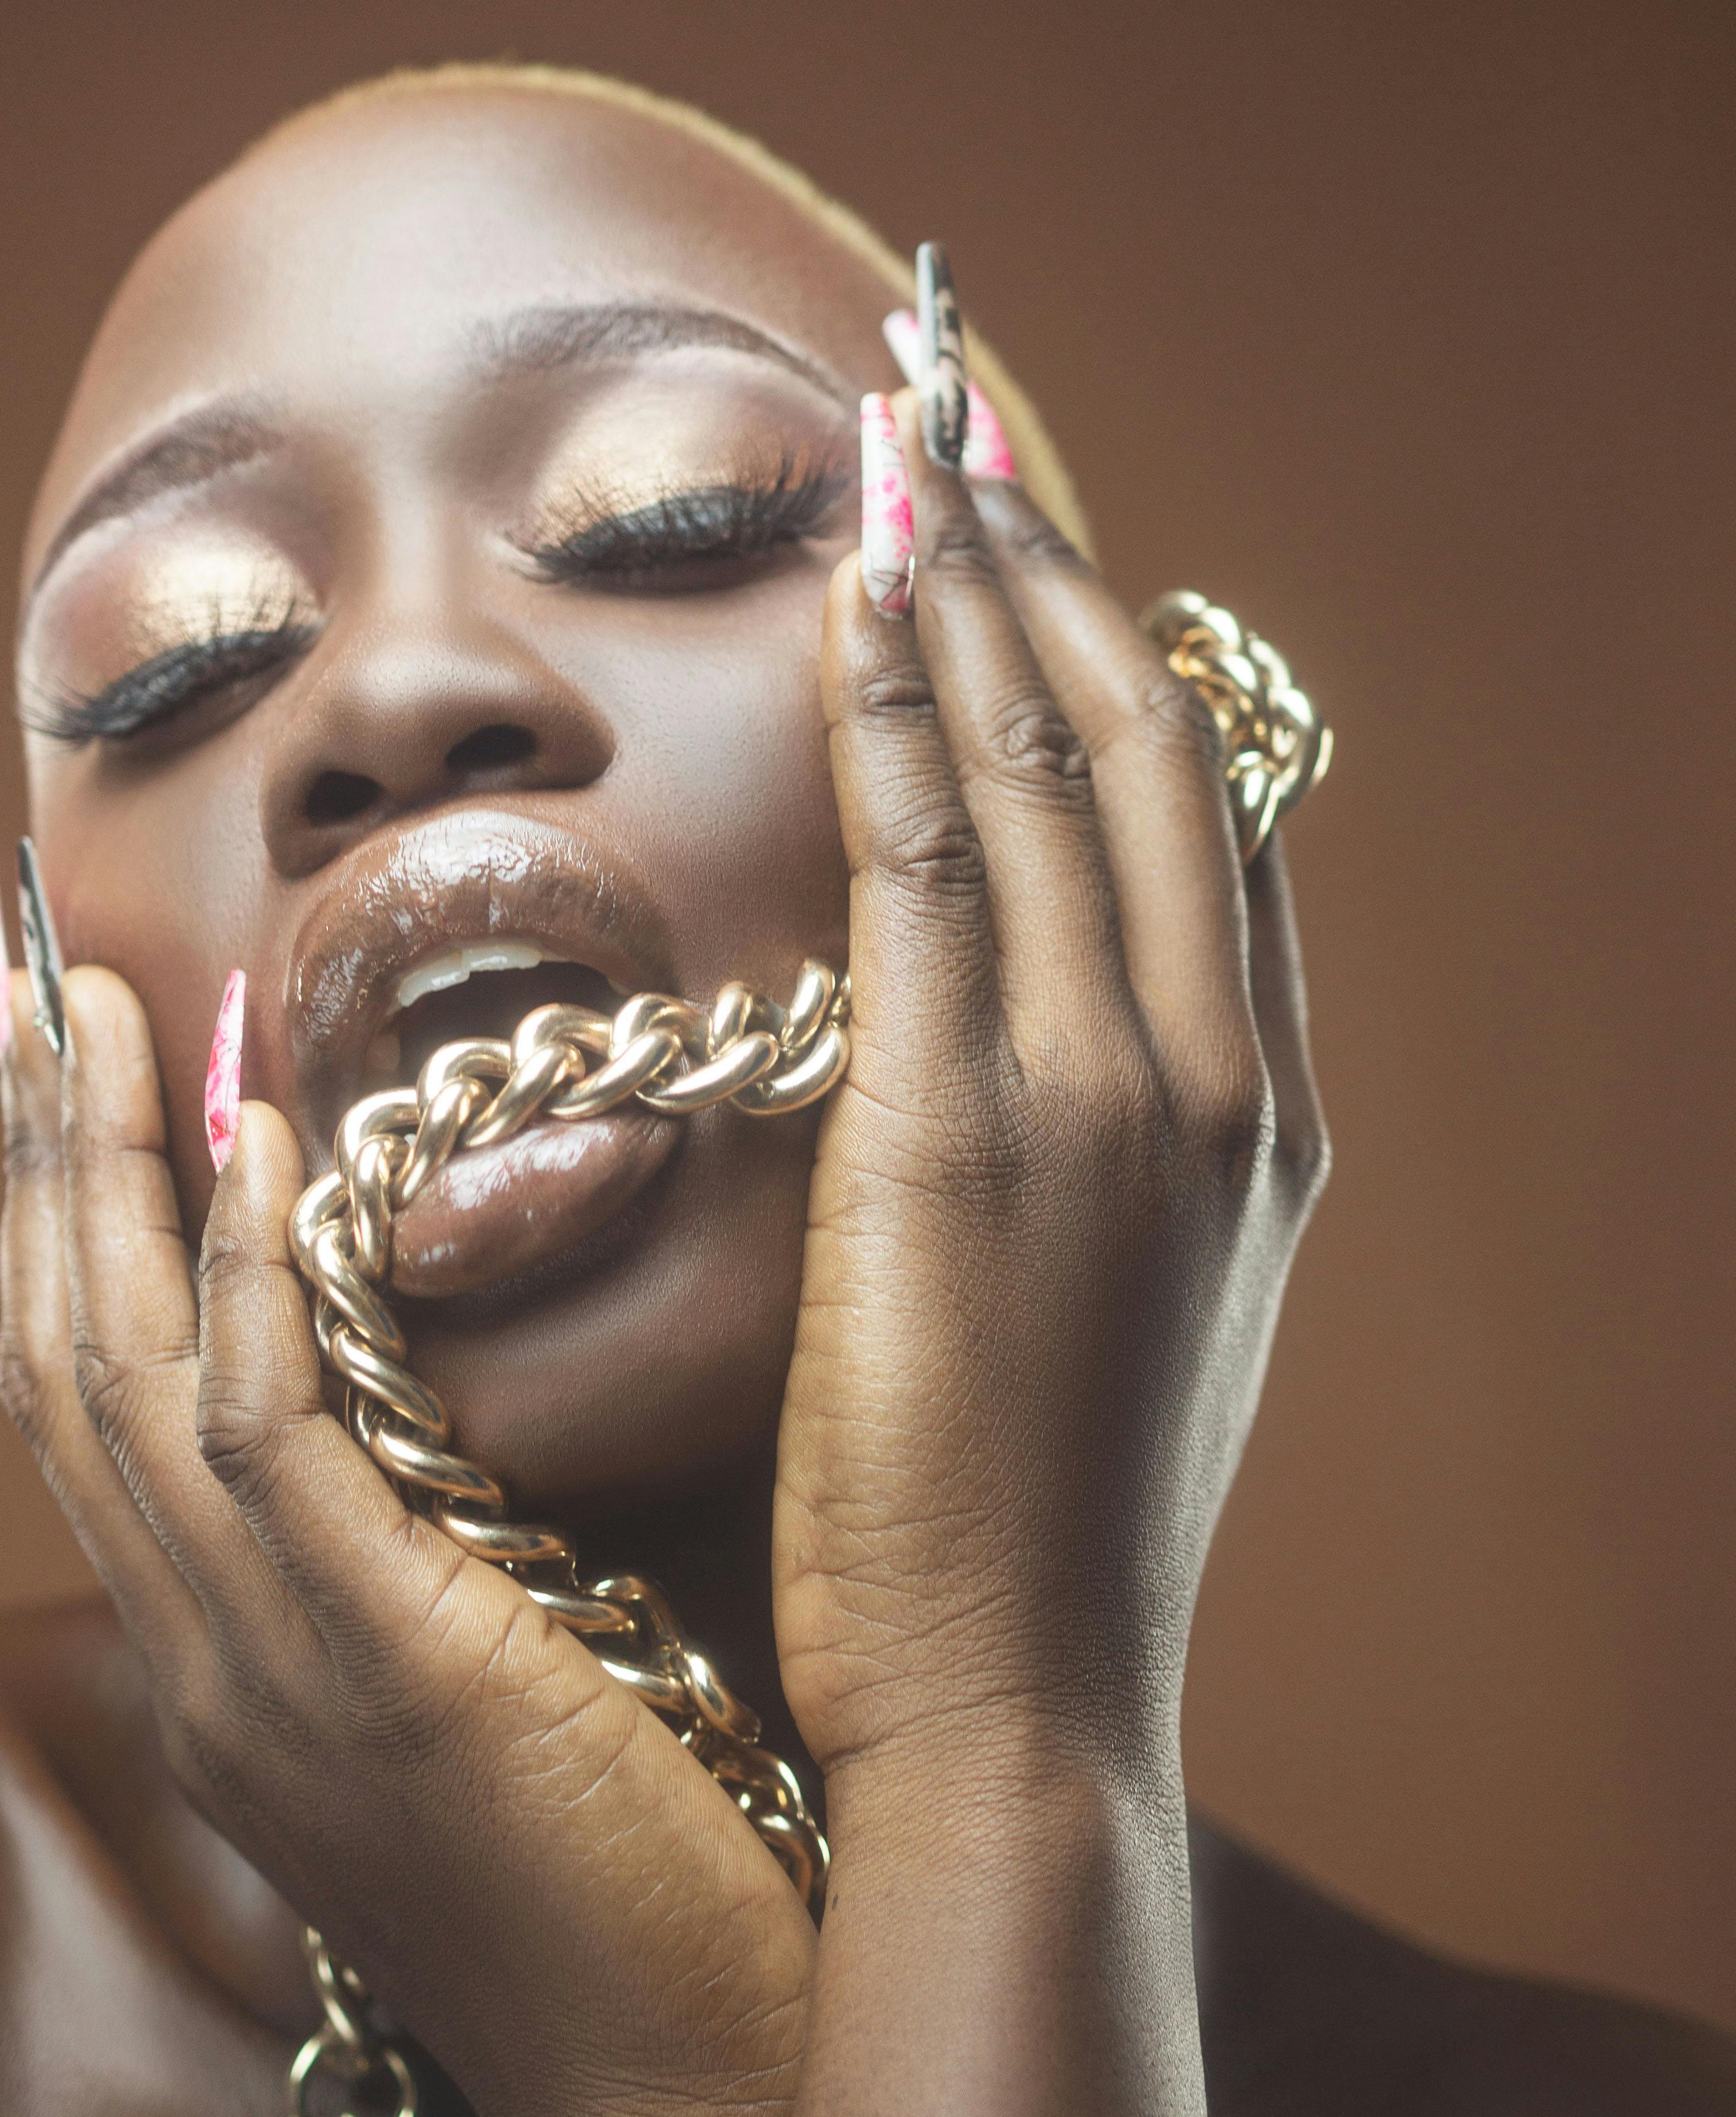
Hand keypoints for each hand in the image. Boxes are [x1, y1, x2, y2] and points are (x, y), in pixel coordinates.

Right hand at [0, 979, 814, 2116]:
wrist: (706, 2113)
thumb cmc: (640, 1891)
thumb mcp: (500, 1704)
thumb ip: (442, 1571)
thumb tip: (473, 1426)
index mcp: (240, 1664)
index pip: (102, 1406)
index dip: (69, 1225)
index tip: (84, 1063)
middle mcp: (213, 1659)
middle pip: (64, 1362)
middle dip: (44, 1160)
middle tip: (37, 972)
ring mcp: (272, 1674)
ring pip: (124, 1379)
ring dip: (111, 1176)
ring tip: (115, 1000)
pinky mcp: (384, 1674)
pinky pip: (271, 1440)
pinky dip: (247, 1283)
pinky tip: (272, 1147)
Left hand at [773, 401, 1327, 1812]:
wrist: (1022, 1712)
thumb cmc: (1037, 1538)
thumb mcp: (1119, 1320)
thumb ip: (1099, 1158)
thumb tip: (1011, 1038)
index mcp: (1258, 1121)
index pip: (1207, 820)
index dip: (1127, 650)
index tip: (1041, 537)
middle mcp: (1212, 1077)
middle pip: (1147, 743)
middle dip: (1057, 558)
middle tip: (967, 404)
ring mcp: (1110, 1096)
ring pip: (1052, 766)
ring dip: (979, 580)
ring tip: (907, 432)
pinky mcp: (971, 1136)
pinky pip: (935, 860)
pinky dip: (901, 705)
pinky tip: (859, 589)